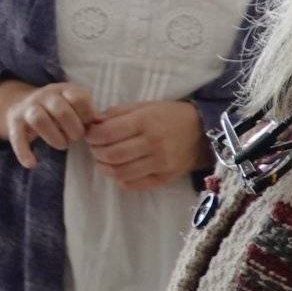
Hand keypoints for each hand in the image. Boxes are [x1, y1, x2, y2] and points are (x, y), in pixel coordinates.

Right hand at [0, 80, 98, 168]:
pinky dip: (24, 152)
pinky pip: (17, 136)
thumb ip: (88, 113)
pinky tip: (32, 164)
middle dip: (72, 130)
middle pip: (60, 109)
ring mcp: (28, 107)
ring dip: (53, 137)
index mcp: (64, 89)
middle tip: (75, 138)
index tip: (87, 125)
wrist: (23, 104)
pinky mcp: (15, 122)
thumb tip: (102, 123)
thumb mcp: (74, 105)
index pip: (79, 98)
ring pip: (38, 118)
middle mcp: (45, 95)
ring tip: (61, 144)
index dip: (86, 115)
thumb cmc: (59, 109)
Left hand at [84, 100, 211, 189]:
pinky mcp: (165, 178)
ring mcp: (160, 163)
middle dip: (96, 152)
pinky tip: (119, 169)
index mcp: (146, 121)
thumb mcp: (143, 106)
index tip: (90, 135)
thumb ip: (117, 113)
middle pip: (112, 155)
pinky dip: (120, 179)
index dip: (92, 136)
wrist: (201, 132)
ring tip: (103, 160)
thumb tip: (92, 123)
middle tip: (95, 148)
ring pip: (121, 172)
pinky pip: (134, 184)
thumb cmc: (168, 116)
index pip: (108, 133)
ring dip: (105, 167)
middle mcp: (153, 143)